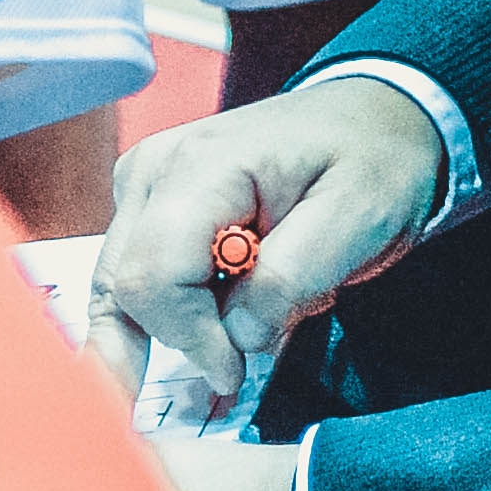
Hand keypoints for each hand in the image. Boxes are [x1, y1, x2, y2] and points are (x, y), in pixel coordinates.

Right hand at [92, 74, 444, 399]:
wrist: (371, 119)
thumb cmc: (371, 162)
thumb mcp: (359, 219)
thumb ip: (292, 278)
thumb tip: (235, 336)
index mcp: (203, 164)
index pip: (155, 275)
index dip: (190, 337)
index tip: (234, 372)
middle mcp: (154, 169)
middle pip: (123, 287)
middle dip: (177, 336)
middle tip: (234, 367)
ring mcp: (143, 183)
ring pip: (119, 288)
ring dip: (167, 327)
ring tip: (221, 345)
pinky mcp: (148, 204)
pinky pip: (134, 277)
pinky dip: (164, 313)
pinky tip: (200, 327)